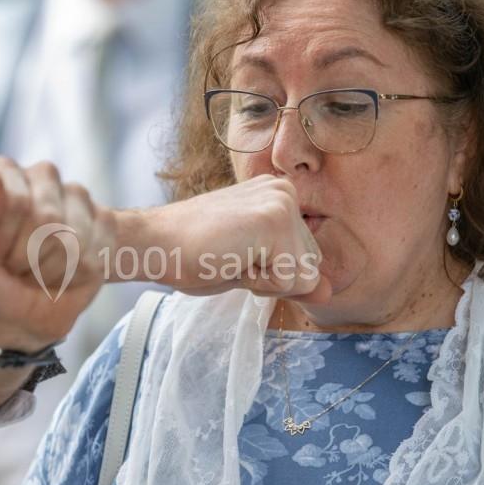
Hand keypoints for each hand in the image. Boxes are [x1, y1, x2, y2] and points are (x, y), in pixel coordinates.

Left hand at [0, 157, 112, 351]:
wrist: (19, 314)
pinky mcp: (103, 221)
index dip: (4, 238)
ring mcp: (77, 196)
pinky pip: (99, 251)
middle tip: (15, 267)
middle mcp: (42, 176)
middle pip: (48, 217)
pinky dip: (78, 276)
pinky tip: (64, 275)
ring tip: (38, 272)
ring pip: (76, 237)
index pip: (16, 198)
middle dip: (28, 257)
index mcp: (5, 174)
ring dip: (53, 270)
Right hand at [112, 175, 331, 300]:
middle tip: (230, 257)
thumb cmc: (193, 255)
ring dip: (266, 282)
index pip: (306, 260)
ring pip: (304, 277)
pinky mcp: (275, 220)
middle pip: (311, 268)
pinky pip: (290, 281)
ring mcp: (282, 203)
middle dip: (273, 279)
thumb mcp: (252, 267)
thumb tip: (329, 292)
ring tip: (230, 257)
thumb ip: (291, 277)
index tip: (235, 255)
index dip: (272, 274)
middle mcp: (286, 192)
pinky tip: (231, 259)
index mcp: (280, 196)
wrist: (154, 243)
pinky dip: (259, 283)